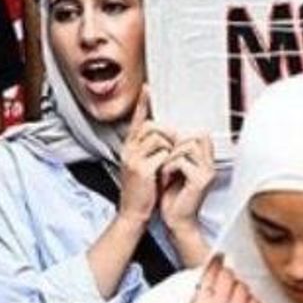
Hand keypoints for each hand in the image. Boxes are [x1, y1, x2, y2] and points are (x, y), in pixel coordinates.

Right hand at [116, 91, 171, 225]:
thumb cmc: (141, 191)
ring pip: (160, 139)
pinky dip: (169, 162)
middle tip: (174, 149)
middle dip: (168, 135)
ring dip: (170, 150)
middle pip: (152, 126)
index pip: (136, 120)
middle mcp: (129, 150)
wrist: (133, 213)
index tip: (148, 89)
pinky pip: (163, 154)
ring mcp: (134, 158)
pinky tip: (166, 173)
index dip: (142, 104)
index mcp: (130, 147)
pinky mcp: (142, 168)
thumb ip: (150, 150)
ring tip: (168, 166)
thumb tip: (165, 136)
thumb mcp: (143, 166)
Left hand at [157, 131, 215, 230]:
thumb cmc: (174, 200)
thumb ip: (179, 156)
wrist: (177, 222)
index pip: (203, 136)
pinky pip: (182, 161)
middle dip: (176, 144)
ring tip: (165, 169)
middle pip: (197, 137)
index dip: (185, 136)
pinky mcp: (199, 182)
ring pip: (189, 147)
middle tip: (166, 159)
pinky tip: (166, 178)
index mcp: (206, 164)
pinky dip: (169, 167)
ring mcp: (207, 174)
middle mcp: (210, 167)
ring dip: (171, 156)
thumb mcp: (175, 172)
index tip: (170, 147)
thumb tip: (170, 137)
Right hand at [187, 254, 260, 302]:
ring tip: (228, 302)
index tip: (219, 257)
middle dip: (226, 278)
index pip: (212, 272)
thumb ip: (197, 286)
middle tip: (222, 284)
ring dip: (237, 290)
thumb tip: (214, 261)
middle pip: (229, 276)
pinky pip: (254, 302)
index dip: (216, 262)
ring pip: (243, 287)